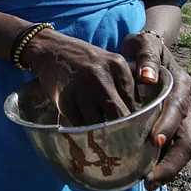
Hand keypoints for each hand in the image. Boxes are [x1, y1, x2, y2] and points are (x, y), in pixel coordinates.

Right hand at [22, 30, 138, 126]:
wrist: (50, 50)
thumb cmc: (84, 61)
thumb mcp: (109, 63)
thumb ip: (125, 84)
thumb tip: (140, 115)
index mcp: (117, 65)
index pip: (135, 103)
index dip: (135, 120)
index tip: (132, 129)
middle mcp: (101, 77)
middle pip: (121, 116)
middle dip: (123, 131)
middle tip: (122, 140)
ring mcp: (82, 89)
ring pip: (101, 124)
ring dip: (102, 133)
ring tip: (103, 135)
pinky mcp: (65, 101)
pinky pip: (81, 125)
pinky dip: (85, 130)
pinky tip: (85, 125)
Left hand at [120, 33, 190, 190]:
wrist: (146, 51)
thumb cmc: (144, 48)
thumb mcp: (145, 44)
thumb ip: (147, 57)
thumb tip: (146, 78)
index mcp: (181, 86)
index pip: (179, 109)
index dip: (168, 126)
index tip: (154, 142)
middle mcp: (184, 105)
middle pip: (187, 140)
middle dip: (172, 162)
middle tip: (151, 179)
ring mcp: (178, 119)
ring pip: (180, 150)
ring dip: (167, 169)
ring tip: (147, 184)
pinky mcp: (167, 128)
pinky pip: (168, 150)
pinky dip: (159, 164)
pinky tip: (142, 176)